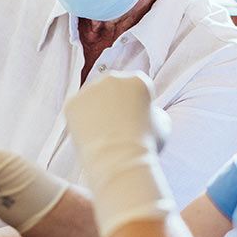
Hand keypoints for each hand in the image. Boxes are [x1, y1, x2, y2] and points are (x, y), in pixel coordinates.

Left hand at [64, 72, 174, 236]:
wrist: (120, 158)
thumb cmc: (146, 144)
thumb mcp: (164, 124)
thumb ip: (154, 111)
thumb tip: (148, 111)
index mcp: (138, 80)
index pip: (136, 88)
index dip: (137, 105)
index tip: (136, 120)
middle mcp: (113, 78)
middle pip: (113, 90)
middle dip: (114, 104)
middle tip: (116, 127)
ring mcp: (90, 89)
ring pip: (93, 98)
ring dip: (96, 110)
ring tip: (103, 134)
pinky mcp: (73, 103)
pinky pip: (78, 110)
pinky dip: (81, 121)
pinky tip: (90, 135)